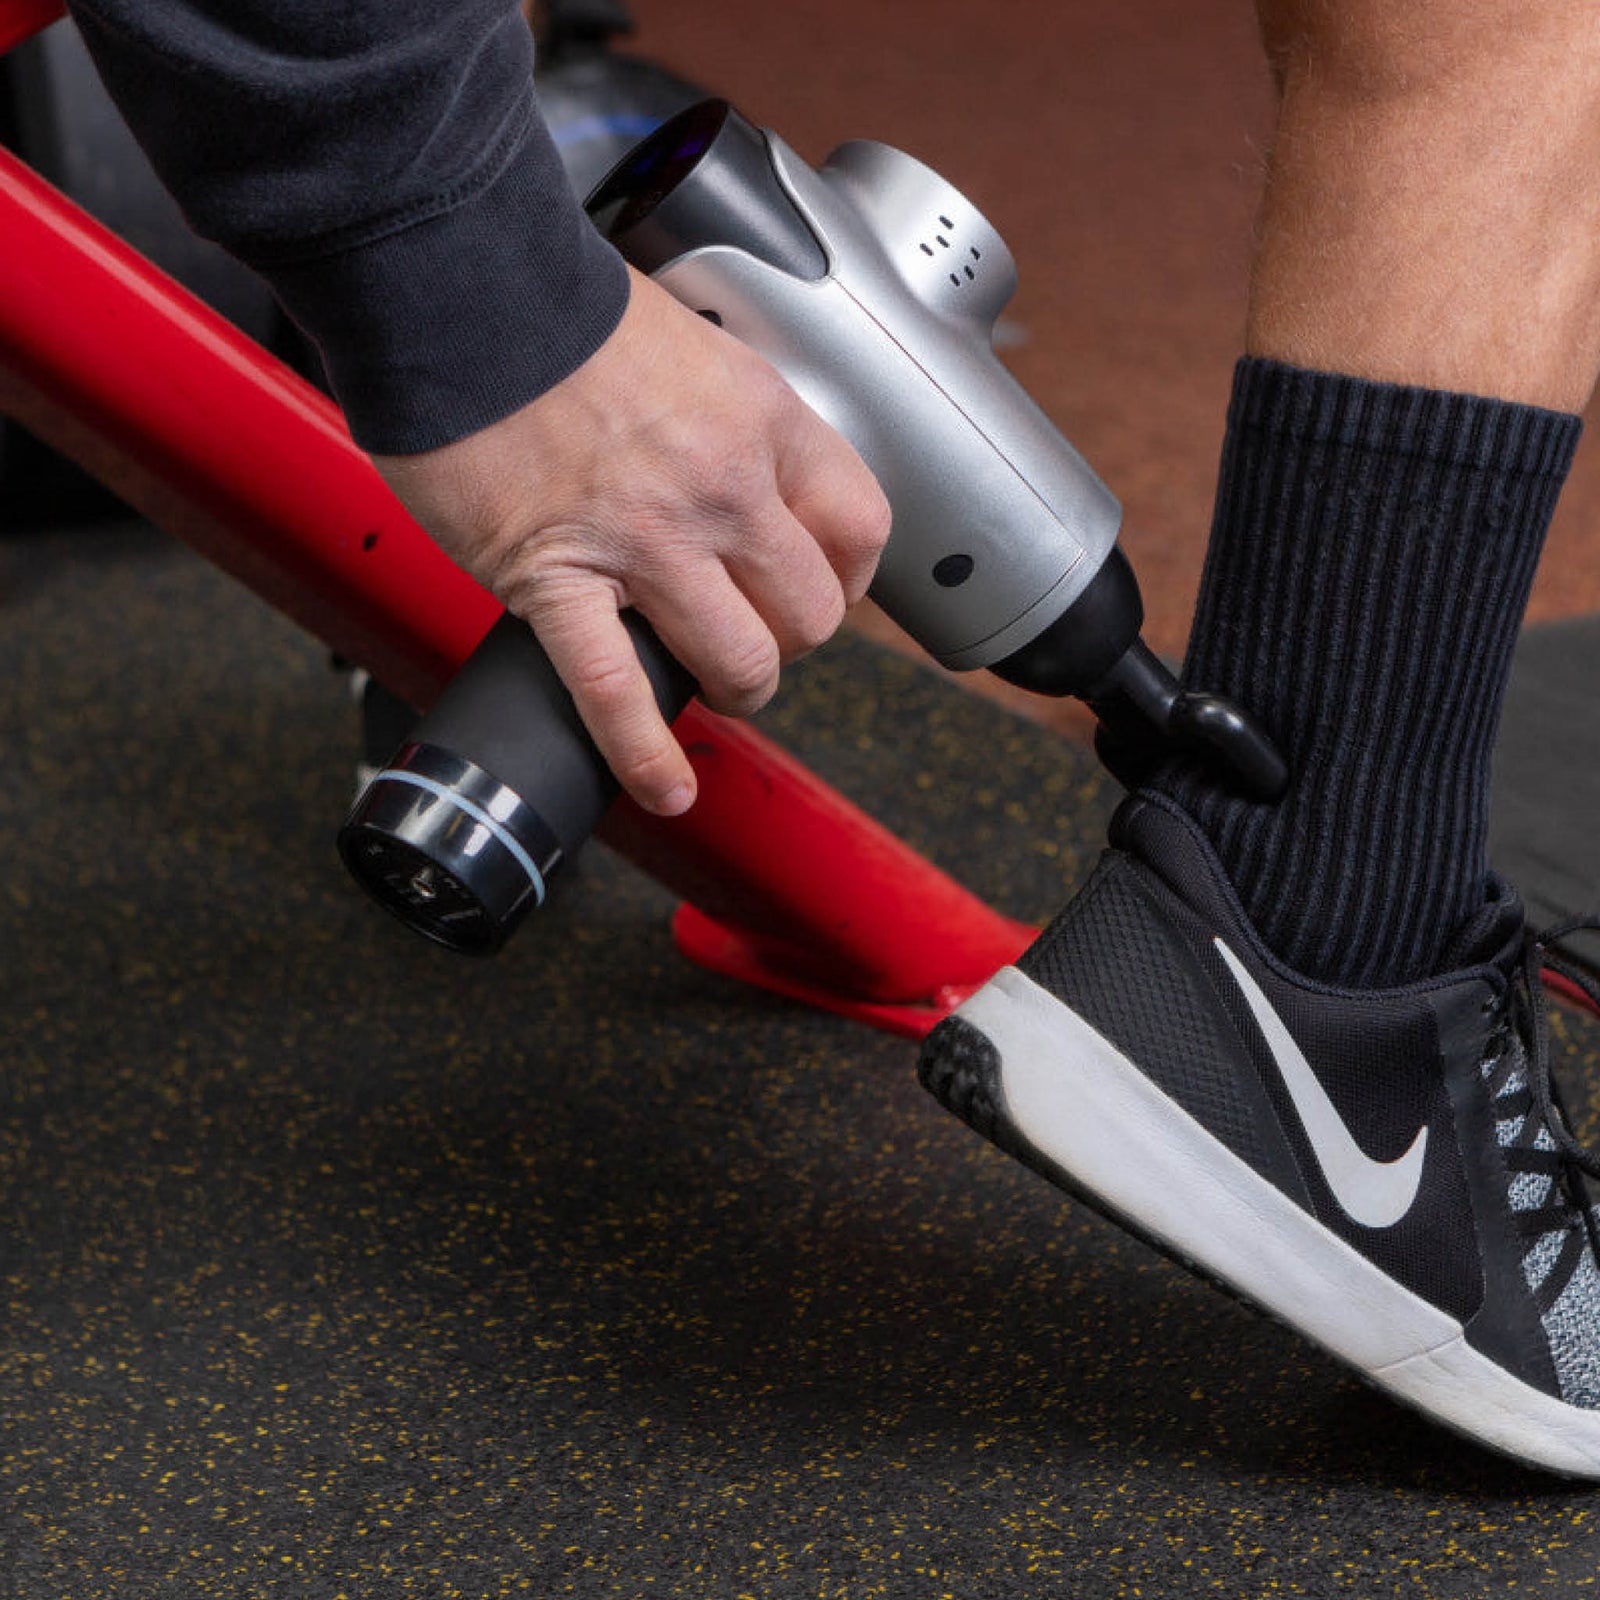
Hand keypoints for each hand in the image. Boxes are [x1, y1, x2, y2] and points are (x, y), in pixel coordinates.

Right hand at [372, 266, 890, 815]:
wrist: (452, 285)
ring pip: (741, 663)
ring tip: (707, 684)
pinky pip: (618, 694)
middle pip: (810, 614)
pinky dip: (645, 756)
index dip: (846, 578)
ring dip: (734, 689)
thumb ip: (726, 419)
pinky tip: (663, 787)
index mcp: (758, 419)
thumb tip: (735, 476)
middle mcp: (720, 486)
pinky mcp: (558, 581)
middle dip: (787, 642)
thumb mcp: (688, 344)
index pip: (859, 526)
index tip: (818, 589)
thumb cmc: (555, 305)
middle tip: (753, 639)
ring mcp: (644, 542)